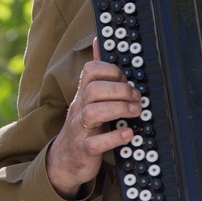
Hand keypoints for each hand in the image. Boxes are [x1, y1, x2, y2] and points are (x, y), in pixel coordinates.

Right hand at [46, 40, 140, 199]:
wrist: (65, 160)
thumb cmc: (83, 124)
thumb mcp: (87, 97)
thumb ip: (96, 73)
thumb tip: (98, 40)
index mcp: (83, 94)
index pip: (90, 70)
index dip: (111, 70)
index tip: (126, 79)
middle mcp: (80, 108)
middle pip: (94, 89)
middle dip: (119, 90)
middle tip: (136, 98)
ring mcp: (80, 129)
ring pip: (93, 112)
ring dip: (118, 109)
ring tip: (135, 112)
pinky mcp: (84, 150)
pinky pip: (95, 143)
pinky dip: (114, 138)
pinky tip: (128, 134)